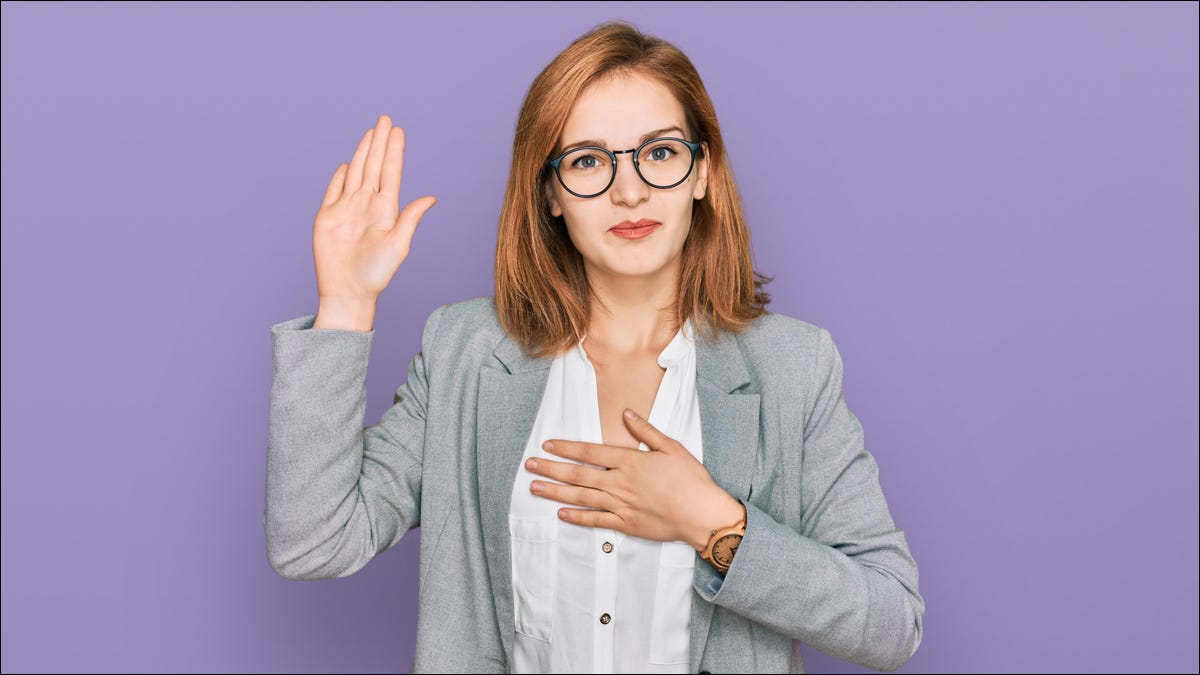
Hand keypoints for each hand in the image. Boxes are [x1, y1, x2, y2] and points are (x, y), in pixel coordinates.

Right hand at [312, 115, 436, 309]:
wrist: (348, 291)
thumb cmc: (377, 274)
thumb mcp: (398, 245)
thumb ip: (411, 219)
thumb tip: (432, 197)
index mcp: (386, 210)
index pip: (391, 173)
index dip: (394, 151)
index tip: (398, 130)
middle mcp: (367, 205)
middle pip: (373, 166)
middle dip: (379, 142)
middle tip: (386, 119)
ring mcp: (346, 209)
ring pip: (355, 172)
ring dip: (362, 152)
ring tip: (370, 132)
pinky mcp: (327, 217)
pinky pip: (333, 190)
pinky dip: (339, 176)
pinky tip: (346, 164)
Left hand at [525, 409, 742, 548]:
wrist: (702, 514)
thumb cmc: (691, 479)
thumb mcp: (671, 448)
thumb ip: (646, 431)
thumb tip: (626, 414)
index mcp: (630, 461)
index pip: (589, 452)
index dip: (566, 448)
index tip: (548, 444)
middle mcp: (620, 483)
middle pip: (577, 475)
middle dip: (551, 469)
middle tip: (530, 466)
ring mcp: (621, 505)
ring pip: (581, 498)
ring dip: (555, 493)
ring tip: (535, 488)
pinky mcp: (626, 524)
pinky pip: (596, 521)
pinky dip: (577, 517)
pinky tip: (561, 514)